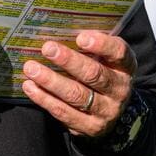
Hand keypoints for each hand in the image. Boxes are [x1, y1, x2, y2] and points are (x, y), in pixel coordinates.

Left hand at [20, 31, 136, 137]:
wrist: (110, 110)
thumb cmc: (101, 72)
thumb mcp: (105, 58)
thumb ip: (91, 45)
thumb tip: (59, 28)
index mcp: (125, 67)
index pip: (119, 53)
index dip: (101, 45)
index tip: (80, 38)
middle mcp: (120, 90)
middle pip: (94, 74)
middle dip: (69, 60)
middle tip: (47, 48)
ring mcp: (106, 111)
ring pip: (77, 95)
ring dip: (51, 80)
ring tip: (31, 68)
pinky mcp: (89, 127)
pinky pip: (64, 112)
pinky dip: (44, 99)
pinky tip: (30, 86)